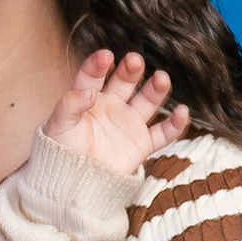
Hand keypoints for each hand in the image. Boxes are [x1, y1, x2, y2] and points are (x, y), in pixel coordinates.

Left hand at [42, 48, 188, 179]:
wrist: (73, 184)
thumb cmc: (61, 152)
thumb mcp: (59, 125)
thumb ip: (70, 105)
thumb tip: (89, 92)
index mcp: (88, 99)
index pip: (93, 76)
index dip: (99, 65)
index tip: (106, 56)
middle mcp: (111, 106)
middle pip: (125, 82)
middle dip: (131, 71)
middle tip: (135, 61)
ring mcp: (128, 124)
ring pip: (147, 101)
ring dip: (156, 89)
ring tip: (161, 78)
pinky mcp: (141, 144)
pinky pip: (163, 133)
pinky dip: (175, 124)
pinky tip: (182, 111)